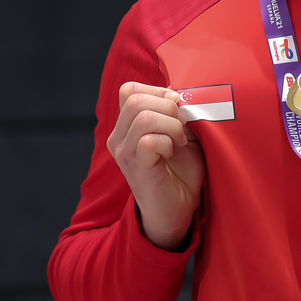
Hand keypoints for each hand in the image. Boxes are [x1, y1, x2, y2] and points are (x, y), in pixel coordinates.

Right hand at [106, 82, 204, 250]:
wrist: (177, 211)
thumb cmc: (180, 173)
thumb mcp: (182, 134)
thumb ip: (176, 114)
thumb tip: (178, 95)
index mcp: (126, 126)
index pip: (129, 90)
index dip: (158, 91)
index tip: (177, 108)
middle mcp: (118, 137)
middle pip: (135, 99)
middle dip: (168, 107)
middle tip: (182, 126)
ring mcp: (124, 152)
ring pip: (143, 117)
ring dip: (171, 125)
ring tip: (179, 141)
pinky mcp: (135, 167)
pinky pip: (148, 140)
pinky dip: (167, 141)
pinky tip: (173, 152)